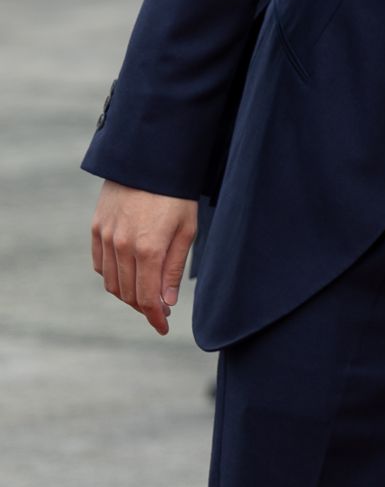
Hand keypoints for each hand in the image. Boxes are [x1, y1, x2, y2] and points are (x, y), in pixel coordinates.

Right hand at [91, 181, 196, 335]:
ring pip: (111, 282)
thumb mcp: (186, 230)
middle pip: (128, 293)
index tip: (163, 327)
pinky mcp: (96, 228)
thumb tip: (166, 302)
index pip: (147, 297)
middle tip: (160, 311)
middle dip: (144, 307)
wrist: (150, 159)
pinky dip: (112, 276)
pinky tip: (128, 276)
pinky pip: (101, 264)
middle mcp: (121, 247)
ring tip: (147, 295)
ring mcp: (105, 237)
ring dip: (128, 294)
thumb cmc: (177, 194)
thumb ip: (174, 267)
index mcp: (147, 249)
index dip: (154, 317)